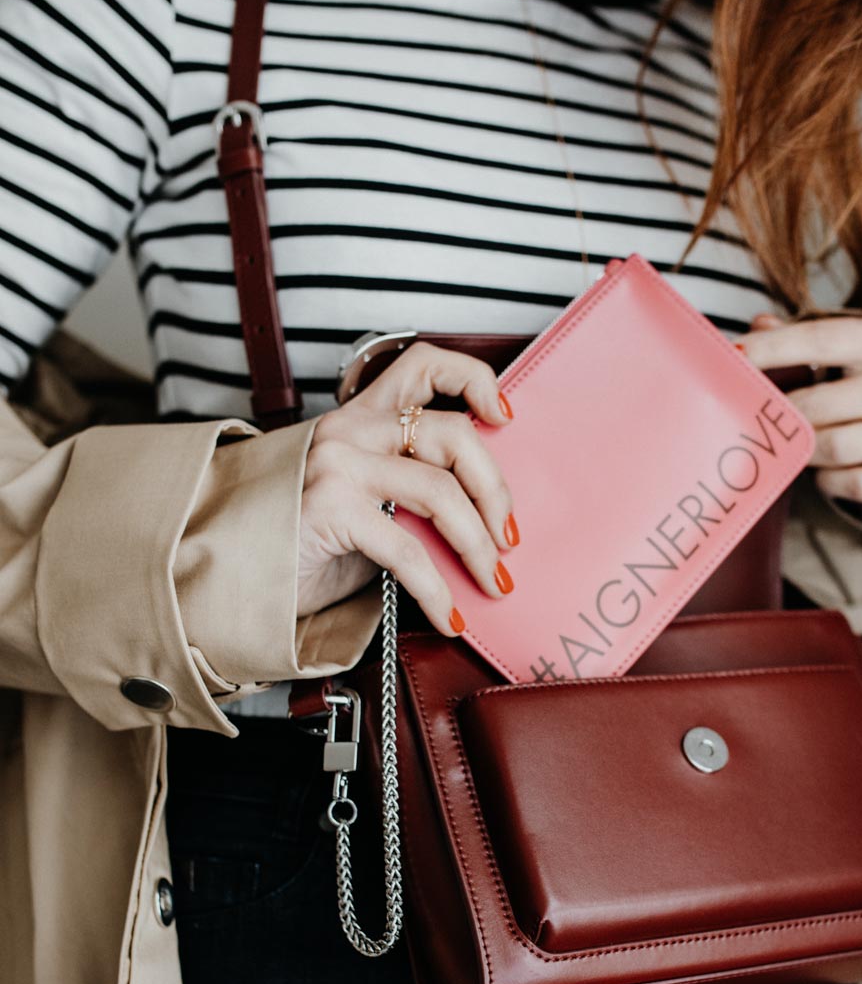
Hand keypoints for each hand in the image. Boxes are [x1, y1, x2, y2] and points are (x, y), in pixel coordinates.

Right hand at [295, 342, 518, 630]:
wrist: (229, 579)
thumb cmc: (298, 547)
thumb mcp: (363, 505)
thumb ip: (409, 493)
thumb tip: (484, 520)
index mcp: (360, 418)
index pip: (423, 365)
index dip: (473, 380)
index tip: (505, 415)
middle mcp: (349, 430)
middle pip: (452, 435)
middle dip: (495, 491)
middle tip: (510, 537)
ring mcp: (338, 465)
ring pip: (441, 490)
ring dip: (478, 546)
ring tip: (494, 582)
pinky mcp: (330, 508)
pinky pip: (408, 550)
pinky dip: (438, 590)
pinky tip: (450, 617)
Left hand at [736, 311, 861, 507]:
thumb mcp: (851, 347)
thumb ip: (803, 336)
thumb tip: (759, 325)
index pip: (820, 340)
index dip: (772, 349)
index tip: (734, 355)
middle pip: (818, 404)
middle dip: (781, 414)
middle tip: (759, 417)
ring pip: (834, 448)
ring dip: (803, 450)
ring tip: (797, 444)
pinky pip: (854, 484)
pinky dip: (829, 481)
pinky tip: (825, 469)